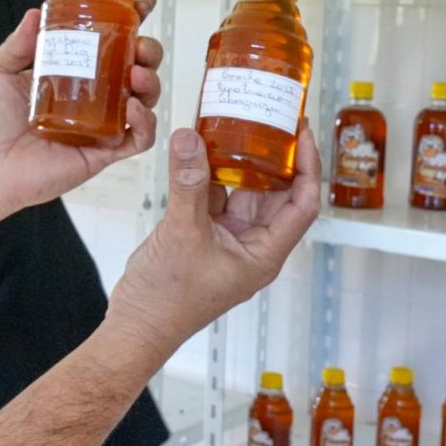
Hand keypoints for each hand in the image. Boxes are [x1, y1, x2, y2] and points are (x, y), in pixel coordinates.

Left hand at [0, 4, 162, 217]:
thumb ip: (18, 43)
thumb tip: (36, 12)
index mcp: (69, 72)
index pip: (107, 42)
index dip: (128, 22)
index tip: (139, 5)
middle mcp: (90, 96)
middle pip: (134, 66)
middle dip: (148, 50)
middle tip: (141, 46)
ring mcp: (99, 123)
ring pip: (144, 98)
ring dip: (151, 81)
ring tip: (137, 74)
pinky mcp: (102, 151)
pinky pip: (138, 138)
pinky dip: (146, 123)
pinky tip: (134, 109)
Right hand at [105, 125, 322, 350]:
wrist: (137, 325)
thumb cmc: (168, 300)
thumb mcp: (182, 233)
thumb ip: (188, 183)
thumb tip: (190, 138)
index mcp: (264, 253)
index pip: (302, 203)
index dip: (309, 166)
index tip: (303, 133)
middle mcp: (251, 244)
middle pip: (276, 193)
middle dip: (275, 157)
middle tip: (271, 119)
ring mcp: (227, 239)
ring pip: (243, 191)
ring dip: (240, 162)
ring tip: (239, 124)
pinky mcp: (202, 234)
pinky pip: (214, 195)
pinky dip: (209, 172)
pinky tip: (201, 146)